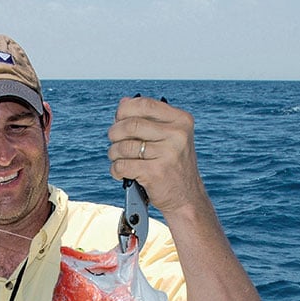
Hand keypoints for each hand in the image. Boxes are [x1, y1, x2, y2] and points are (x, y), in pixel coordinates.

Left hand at [108, 96, 206, 218]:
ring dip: (113, 153)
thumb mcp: (170, 138)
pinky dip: (116, 169)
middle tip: (113, 140)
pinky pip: (123, 165)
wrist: (186, 198)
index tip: (118, 118)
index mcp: (181, 120)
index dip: (125, 109)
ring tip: (116, 157)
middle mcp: (177, 135)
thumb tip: (123, 103)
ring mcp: (167, 154)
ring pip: (124, 146)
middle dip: (115, 132)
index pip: (145, 104)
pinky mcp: (155, 173)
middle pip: (131, 125)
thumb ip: (149, 120)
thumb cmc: (173, 166)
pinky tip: (119, 172)